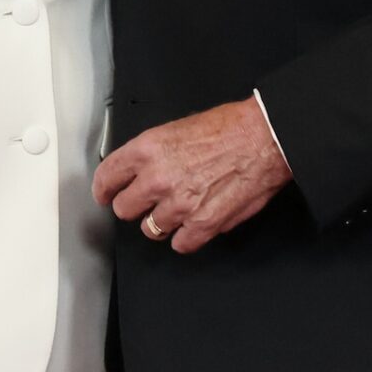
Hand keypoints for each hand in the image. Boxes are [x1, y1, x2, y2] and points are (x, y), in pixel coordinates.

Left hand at [92, 97, 290, 254]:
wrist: (266, 138)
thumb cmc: (231, 128)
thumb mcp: (178, 127)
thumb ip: (154, 153)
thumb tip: (138, 171)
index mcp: (148, 149)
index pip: (107, 178)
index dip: (104, 190)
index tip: (107, 194)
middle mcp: (158, 178)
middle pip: (124, 209)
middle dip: (135, 207)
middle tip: (148, 202)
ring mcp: (179, 205)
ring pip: (150, 230)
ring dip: (162, 223)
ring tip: (178, 209)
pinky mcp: (202, 225)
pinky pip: (180, 244)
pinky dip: (186, 237)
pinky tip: (193, 224)